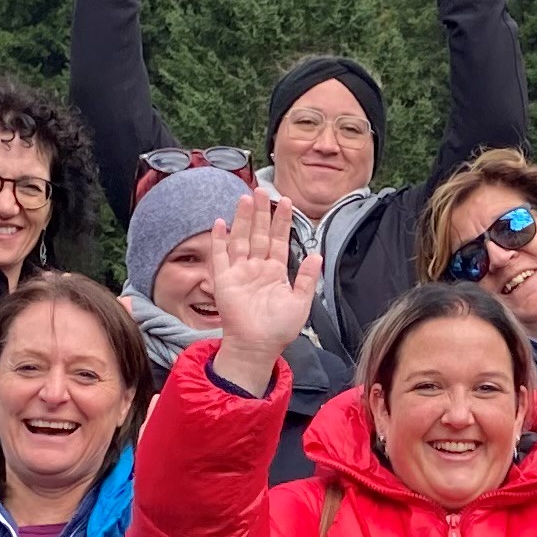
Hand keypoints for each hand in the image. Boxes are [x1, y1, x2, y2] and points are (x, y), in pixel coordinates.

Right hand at [205, 187, 321, 386]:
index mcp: (276, 272)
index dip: (281, 220)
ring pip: (241, 239)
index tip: (285, 200)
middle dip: (261, 212)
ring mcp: (239, 273)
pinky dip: (219, 240)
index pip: (278, 239)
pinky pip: (220, 256)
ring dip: (243, 219)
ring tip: (245, 198)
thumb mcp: (301, 303)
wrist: (258, 346)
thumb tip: (316, 255)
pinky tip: (220, 222)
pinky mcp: (224, 281)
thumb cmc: (279, 329)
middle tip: (262, 189)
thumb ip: (306, 278)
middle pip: (259, 233)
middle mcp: (257, 268)